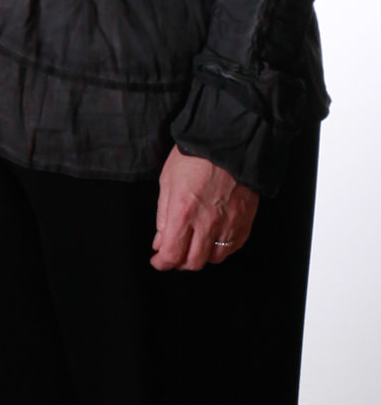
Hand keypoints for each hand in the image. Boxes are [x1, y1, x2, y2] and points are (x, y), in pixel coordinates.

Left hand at [152, 148, 257, 271]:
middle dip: (179, 262)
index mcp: (183, 213)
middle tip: (174, 253)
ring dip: (201, 256)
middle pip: (193, 262)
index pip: (171, 254)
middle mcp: (208, 223)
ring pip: (214, 258)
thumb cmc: (195, 156)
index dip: (162, 263)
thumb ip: (163, 216)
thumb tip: (160, 240)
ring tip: (194, 244)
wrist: (230, 141)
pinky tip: (213, 238)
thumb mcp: (167, 182)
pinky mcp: (245, 220)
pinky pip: (233, 246)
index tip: (157, 260)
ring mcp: (229, 223)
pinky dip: (221, 248)